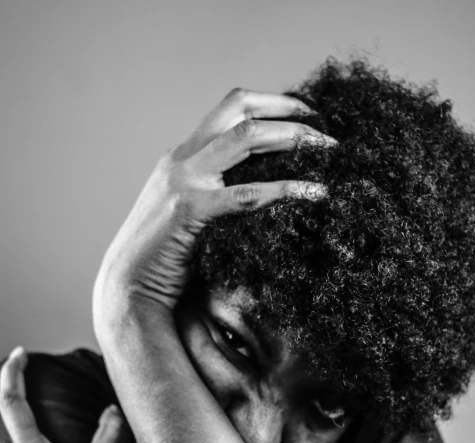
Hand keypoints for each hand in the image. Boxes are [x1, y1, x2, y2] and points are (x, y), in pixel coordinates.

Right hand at [92, 88, 335, 339]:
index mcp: (182, 156)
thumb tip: (256, 195)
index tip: (307, 115)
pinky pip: (248, 193)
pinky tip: (315, 194)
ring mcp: (183, 181)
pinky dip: (287, 190)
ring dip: (294, 137)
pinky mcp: (190, 210)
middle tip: (326, 128)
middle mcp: (181, 159)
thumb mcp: (188, 216)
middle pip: (240, 108)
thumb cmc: (162, 262)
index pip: (230, 108)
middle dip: (289, 110)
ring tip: (329, 150)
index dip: (272, 104)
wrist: (127, 290)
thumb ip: (214, 196)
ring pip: (247, 136)